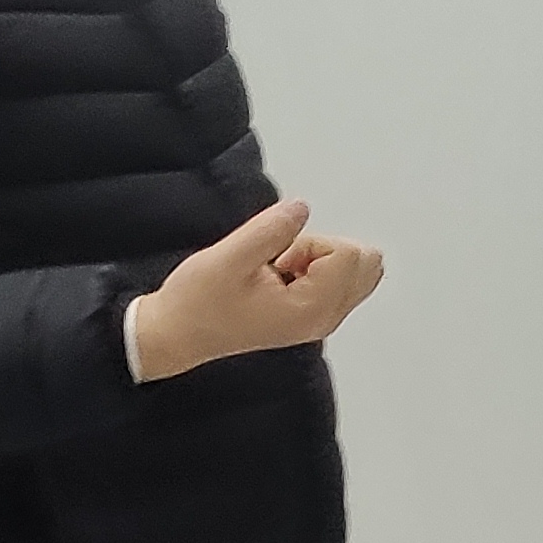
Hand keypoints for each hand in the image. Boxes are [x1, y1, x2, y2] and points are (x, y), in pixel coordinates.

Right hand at [131, 199, 385, 384]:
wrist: (176, 334)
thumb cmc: (197, 302)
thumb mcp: (228, 257)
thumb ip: (271, 230)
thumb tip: (303, 208)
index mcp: (312, 309)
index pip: (350, 254)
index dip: (311, 243)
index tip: (276, 259)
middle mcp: (326, 319)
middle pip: (366, 263)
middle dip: (324, 249)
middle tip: (280, 263)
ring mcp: (322, 320)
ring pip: (356, 271)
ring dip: (319, 259)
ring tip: (275, 273)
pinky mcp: (313, 315)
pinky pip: (340, 280)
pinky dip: (315, 269)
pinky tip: (279, 279)